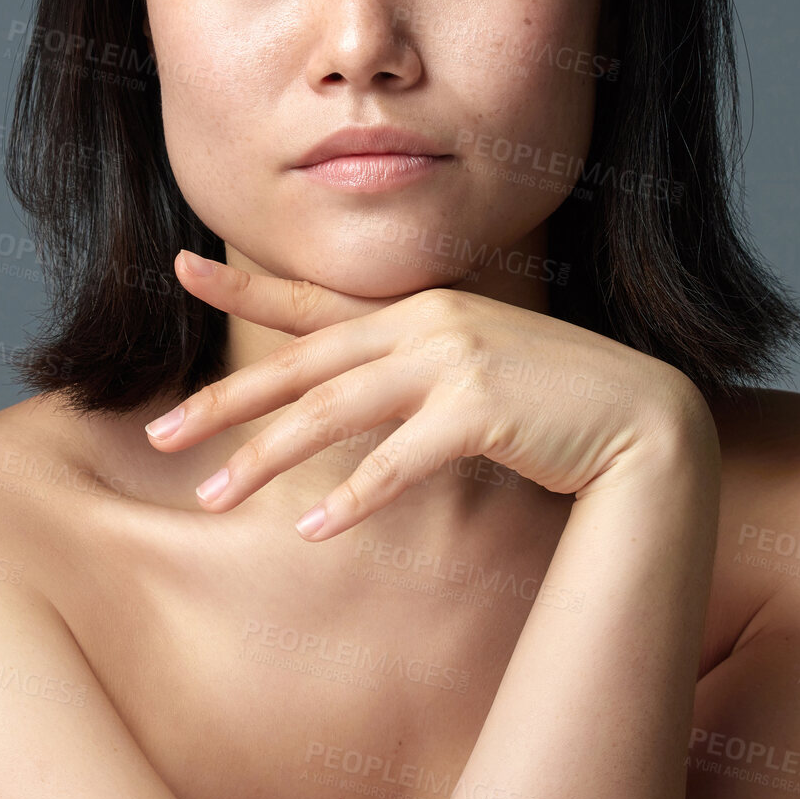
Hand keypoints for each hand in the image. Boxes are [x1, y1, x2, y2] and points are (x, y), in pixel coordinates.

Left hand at [143, 250, 713, 540]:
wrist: (641, 413)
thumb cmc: (549, 396)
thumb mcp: (471, 362)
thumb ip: (407, 369)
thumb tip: (341, 397)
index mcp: (417, 310)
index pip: (311, 301)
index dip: (242, 287)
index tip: (178, 269)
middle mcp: (425, 325)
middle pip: (302, 366)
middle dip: (225, 403)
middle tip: (158, 437)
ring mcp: (452, 362)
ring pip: (334, 412)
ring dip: (267, 458)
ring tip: (212, 498)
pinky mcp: (480, 409)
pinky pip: (398, 461)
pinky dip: (354, 497)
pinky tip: (315, 529)